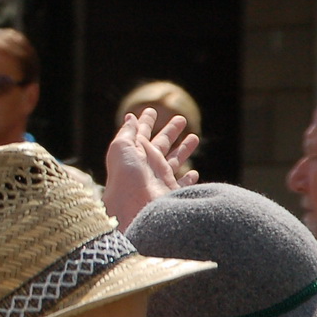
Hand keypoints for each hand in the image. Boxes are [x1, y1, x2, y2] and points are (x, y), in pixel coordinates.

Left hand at [104, 108, 198, 229]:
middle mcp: (147, 165)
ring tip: (194, 136)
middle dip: (170, 131)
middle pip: (161, 143)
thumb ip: (128, 132)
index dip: (146, 121)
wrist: (134, 206)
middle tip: (181, 118)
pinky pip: (181, 183)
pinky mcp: (171, 191)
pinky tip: (194, 173)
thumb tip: (130, 117)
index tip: (150, 110)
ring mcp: (160, 178)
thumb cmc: (126, 176)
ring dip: (184, 149)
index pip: (141, 132)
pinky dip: (188, 178)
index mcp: (135, 152)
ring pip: (175, 160)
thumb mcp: (122, 148)